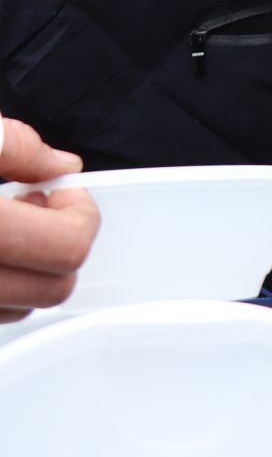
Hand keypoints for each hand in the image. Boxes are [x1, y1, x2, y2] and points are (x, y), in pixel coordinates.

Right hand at [0, 117, 98, 322]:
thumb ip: (13, 146)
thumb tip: (60, 166)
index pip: (68, 249)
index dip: (77, 214)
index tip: (60, 192)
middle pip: (51, 290)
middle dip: (55, 247)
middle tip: (31, 209)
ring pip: (13, 311)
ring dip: (20, 273)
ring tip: (0, 226)